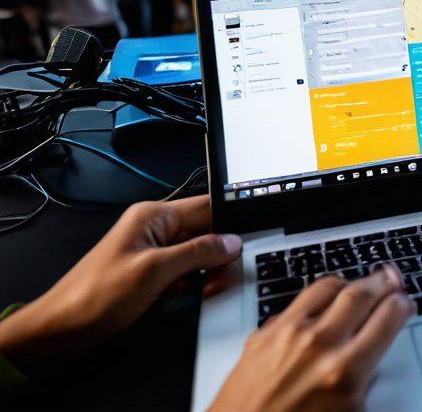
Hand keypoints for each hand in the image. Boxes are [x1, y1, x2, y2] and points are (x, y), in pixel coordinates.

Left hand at [0, 195, 240, 371]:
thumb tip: (231, 241)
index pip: (208, 207)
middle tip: (220, 275)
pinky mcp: (153, 272)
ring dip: (207, 271)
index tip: (246, 242)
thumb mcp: (154, 271)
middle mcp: (156, 228)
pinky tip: (190, 294)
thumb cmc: (93, 296)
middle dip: (219, 254)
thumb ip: (198, 252)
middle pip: (207, 231)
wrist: (61, 328)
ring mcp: (155, 250)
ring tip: (202, 288)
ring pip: (200, 253)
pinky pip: (186, 271)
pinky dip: (194, 283)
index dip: (231, 223)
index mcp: (154, 216)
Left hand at [210, 265, 413, 411]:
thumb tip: (375, 351)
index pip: (388, 318)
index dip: (403, 305)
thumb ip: (365, 379)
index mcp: (346, 372)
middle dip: (383, 281)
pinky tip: (322, 303)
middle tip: (392, 279)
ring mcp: (287, 334)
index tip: (405, 304)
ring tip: (360, 284)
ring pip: (328, 286)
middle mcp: (318, 346)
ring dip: (350, 282)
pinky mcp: (263, 333)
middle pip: (362, 292)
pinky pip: (297, 301)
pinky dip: (317, 297)